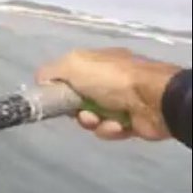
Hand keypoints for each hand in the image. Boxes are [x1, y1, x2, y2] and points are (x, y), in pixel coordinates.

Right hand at [35, 47, 179, 140]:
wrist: (153, 100)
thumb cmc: (111, 80)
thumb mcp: (73, 64)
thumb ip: (51, 71)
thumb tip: (40, 80)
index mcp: (96, 62)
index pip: (69, 76)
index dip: (60, 88)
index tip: (56, 98)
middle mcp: (108, 80)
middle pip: (78, 101)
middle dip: (75, 111)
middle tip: (80, 113)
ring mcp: (121, 101)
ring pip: (92, 118)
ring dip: (92, 122)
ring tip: (101, 121)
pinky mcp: (130, 121)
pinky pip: (109, 129)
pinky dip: (110, 129)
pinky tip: (117, 125)